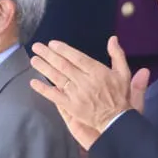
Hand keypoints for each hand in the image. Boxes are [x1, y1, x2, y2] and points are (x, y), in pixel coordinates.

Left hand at [30, 37, 149, 149]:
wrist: (116, 119)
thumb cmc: (119, 95)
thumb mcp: (124, 73)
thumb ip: (117, 55)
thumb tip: (112, 39)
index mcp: (97, 72)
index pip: (77, 58)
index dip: (63, 50)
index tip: (52, 43)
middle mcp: (84, 81)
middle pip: (63, 66)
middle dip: (49, 55)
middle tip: (37, 47)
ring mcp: (76, 94)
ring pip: (57, 78)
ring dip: (44, 68)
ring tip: (33, 60)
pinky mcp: (70, 106)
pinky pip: (54, 96)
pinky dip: (43, 89)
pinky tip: (33, 82)